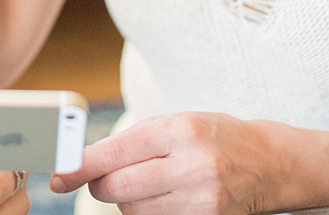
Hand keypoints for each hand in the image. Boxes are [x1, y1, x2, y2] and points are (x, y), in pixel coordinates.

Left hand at [50, 112, 278, 214]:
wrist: (270, 163)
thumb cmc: (216, 136)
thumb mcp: (177, 122)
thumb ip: (133, 140)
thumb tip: (86, 162)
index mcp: (180, 131)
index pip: (115, 152)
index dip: (80, 167)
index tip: (58, 176)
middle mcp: (192, 166)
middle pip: (119, 189)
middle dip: (100, 186)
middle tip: (102, 178)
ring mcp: (202, 200)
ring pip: (134, 211)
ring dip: (127, 200)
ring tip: (149, 182)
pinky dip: (149, 213)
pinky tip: (164, 197)